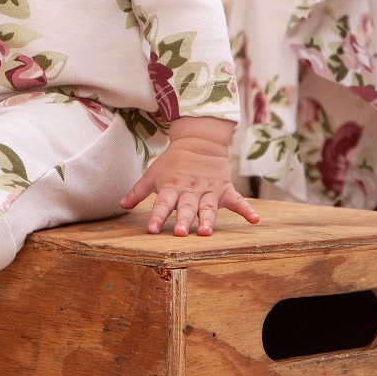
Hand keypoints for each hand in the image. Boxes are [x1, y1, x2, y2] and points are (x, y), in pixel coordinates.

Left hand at [119, 117, 259, 236]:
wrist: (198, 142)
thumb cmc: (172, 163)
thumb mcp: (153, 174)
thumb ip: (138, 191)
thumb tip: (121, 205)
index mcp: (172, 187)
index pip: (162, 204)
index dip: (156, 216)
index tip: (151, 230)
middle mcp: (190, 190)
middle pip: (186, 207)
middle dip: (183, 220)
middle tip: (180, 233)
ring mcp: (208, 190)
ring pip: (208, 207)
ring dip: (208, 219)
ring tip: (207, 232)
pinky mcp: (224, 189)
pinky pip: (237, 200)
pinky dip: (246, 209)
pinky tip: (255, 220)